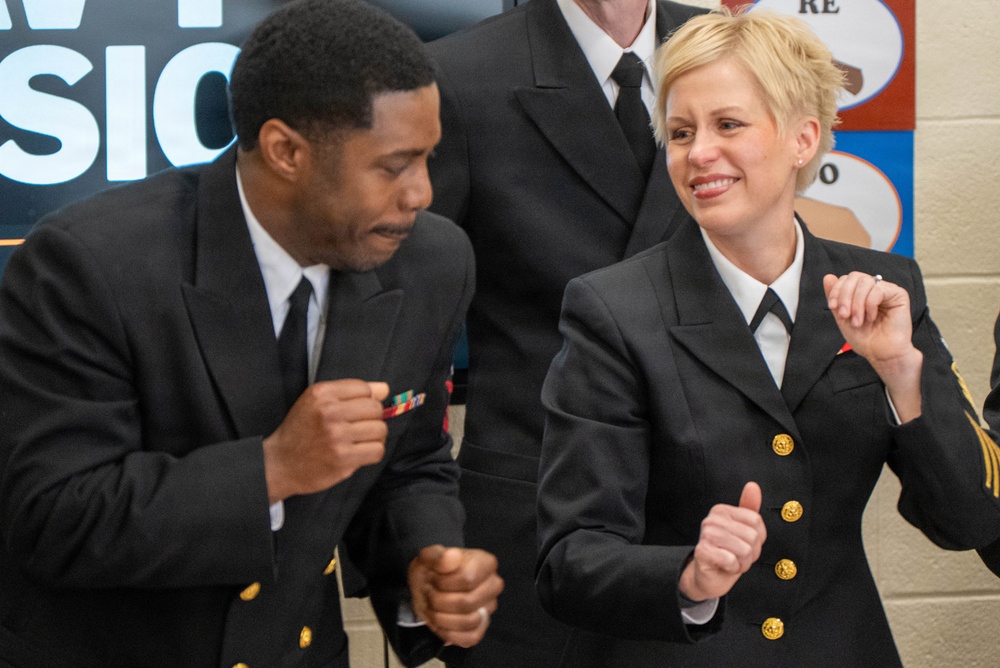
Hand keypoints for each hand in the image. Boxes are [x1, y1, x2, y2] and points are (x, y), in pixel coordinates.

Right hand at [263, 379, 389, 502]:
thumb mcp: (317, 402)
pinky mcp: (343, 458)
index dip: (366, 399)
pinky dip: (373, 452)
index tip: (356, 410)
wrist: (281, 462)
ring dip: (375, 436)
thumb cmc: (301, 430)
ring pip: (380, 430)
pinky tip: (360, 452)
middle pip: (375, 409)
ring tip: (360, 439)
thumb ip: (351, 392)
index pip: (364, 388)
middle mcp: (329, 412)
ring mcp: (336, 436)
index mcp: (322, 394)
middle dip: (373, 418)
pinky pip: (377, 451)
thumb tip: (384, 388)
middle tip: (360, 426)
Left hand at [408, 545, 503, 647]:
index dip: (445, 582)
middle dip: (440, 600)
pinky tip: (440, 622)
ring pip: (468, 622)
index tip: (434, 578)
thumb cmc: (432, 569)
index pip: (468, 578)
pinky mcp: (480, 629)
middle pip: (467, 603)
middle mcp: (493, 586)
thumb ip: (438, 556)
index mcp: (486, 563)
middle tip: (430, 593)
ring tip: (433, 606)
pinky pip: (469, 639)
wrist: (428, 585)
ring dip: (441, 617)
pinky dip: (449, 633)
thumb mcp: (428, 557)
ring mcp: (488, 609)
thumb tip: (451, 556)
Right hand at [679, 482, 765, 601]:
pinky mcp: (702, 551)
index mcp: (722, 510)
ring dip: (743, 562)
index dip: (758, 538)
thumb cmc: (728, 553)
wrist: (710, 576)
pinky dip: (732, 568)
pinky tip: (724, 566)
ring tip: (732, 561)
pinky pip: (731, 560)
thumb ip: (749, 508)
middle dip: (751, 553)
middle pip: (752, 536)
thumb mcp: (743, 530)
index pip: (756, 521)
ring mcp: (706, 535)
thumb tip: (753, 486)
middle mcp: (712, 519)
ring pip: (744, 550)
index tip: (746, 543)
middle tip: (738, 555)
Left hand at [823, 273, 922, 419]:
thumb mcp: (843, 316)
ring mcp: (886, 290)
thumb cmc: (865, 338)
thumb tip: (828, 276)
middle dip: (845, 296)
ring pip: (865, 282)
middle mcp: (874, 288)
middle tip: (845, 315)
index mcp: (861, 292)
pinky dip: (870, 304)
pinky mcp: (898, 295)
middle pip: (854, 276)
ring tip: (857, 321)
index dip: (836, 290)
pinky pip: (878, 290)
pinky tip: (871, 317)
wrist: (881, 354)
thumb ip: (836, 297)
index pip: (846, 279)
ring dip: (857, 303)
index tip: (832, 307)